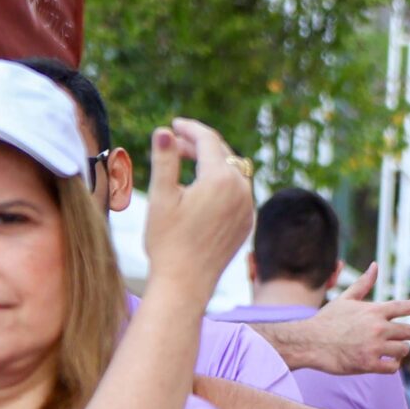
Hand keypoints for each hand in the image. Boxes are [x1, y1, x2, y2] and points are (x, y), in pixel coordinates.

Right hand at [142, 118, 255, 298]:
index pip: (207, 140)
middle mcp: (241, 190)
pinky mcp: (247, 223)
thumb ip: (164, 160)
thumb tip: (164, 131)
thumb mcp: (161, 198)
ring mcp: (248, 208)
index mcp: (220, 179)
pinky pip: (238, 192)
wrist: (185, 285)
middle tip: (175, 141)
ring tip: (185, 161)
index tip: (174, 124)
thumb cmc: (168, 242)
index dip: (189, 128)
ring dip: (211, 163)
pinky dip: (221, 183)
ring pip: (233, 171)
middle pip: (223, 153)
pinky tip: (201, 188)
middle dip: (199, 144)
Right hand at [279, 264, 409, 375]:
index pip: (405, 306)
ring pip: (402, 350)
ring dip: (402, 351)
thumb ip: (364, 284)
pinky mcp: (369, 364)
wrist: (311, 342)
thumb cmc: (327, 320)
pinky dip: (392, 366)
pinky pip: (391, 367)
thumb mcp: (346, 299)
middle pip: (409, 331)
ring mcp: (375, 347)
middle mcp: (378, 327)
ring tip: (398, 351)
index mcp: (374, 311)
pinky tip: (388, 364)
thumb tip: (374, 265)